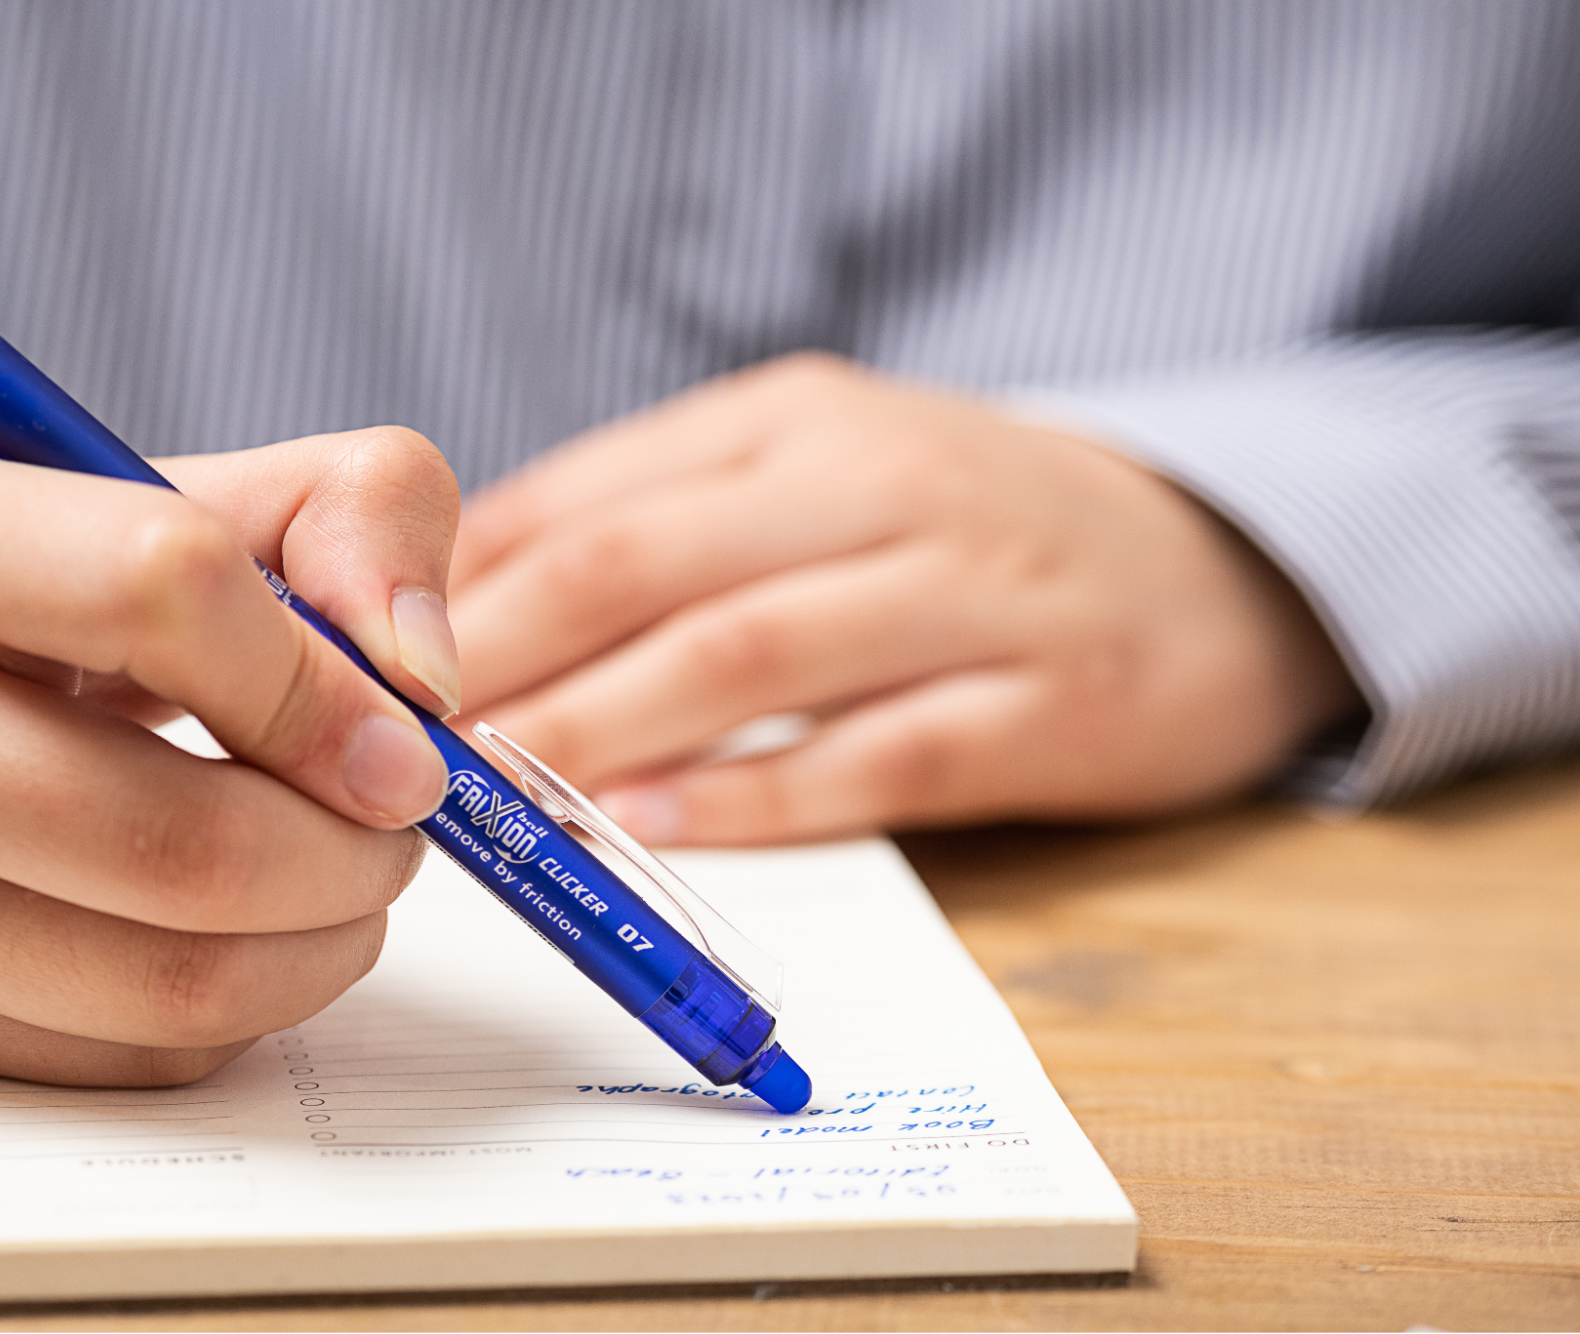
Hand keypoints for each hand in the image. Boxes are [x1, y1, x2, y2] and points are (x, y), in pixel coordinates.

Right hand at [0, 430, 460, 1083]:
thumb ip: (354, 512)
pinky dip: (246, 1004)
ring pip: (173, 983)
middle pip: (183, 844)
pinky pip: (138, 1054)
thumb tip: (427, 677)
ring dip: (325, 944)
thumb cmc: (20, 580)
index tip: (401, 732)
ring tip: (340, 876)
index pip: (163, 591)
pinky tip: (245, 929)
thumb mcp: (179, 486)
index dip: (327, 679)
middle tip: (395, 823)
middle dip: (353, 851)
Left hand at [449, 354, 1355, 842]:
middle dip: (504, 659)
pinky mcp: (1048, 700)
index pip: (595, 493)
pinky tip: (660, 828)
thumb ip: (667, 516)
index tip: (367, 661)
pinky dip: (757, 794)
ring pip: (746, 658)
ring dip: (606, 731)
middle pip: (645, 565)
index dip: (466, 584)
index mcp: (800, 418)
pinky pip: (876, 754)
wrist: (1212, 560)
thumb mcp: (820, 471)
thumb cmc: (968, 525)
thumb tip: (477, 596)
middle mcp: (878, 483)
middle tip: (397, 743)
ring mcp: (971, 589)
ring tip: (503, 798)